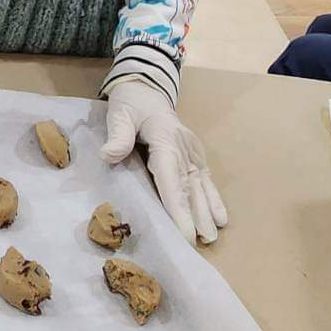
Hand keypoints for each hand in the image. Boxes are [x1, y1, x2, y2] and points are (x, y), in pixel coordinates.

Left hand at [100, 80, 225, 244]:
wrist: (146, 88)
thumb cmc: (131, 103)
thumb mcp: (120, 113)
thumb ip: (118, 134)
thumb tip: (109, 155)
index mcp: (165, 138)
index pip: (171, 177)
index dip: (178, 205)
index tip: (184, 230)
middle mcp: (184, 147)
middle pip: (189, 185)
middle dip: (196, 214)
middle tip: (200, 242)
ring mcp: (192, 151)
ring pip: (200, 185)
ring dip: (207, 211)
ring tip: (212, 236)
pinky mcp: (194, 155)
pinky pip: (205, 179)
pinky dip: (213, 198)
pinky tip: (221, 218)